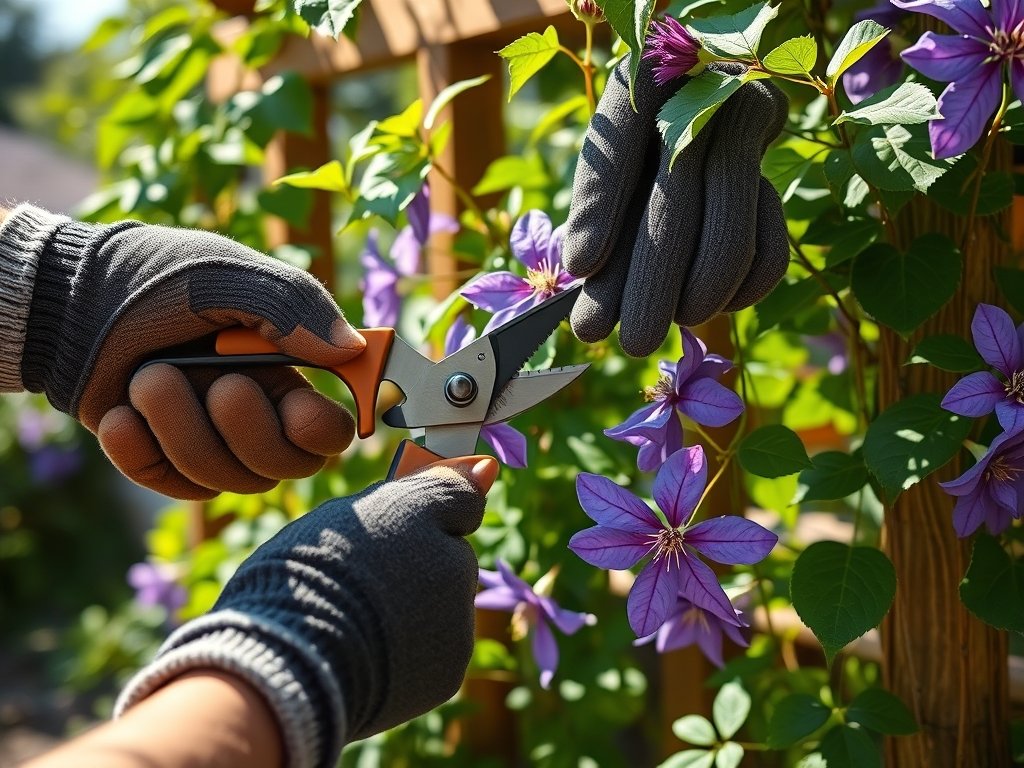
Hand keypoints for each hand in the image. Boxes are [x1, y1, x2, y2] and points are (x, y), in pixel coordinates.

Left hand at [18, 213, 364, 498]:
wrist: (69, 300)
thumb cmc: (155, 277)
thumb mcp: (226, 276)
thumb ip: (292, 308)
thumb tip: (351, 348)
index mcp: (283, 370)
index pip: (330, 428)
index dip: (324, 430)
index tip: (300, 410)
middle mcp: (253, 412)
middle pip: (286, 467)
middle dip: (250, 432)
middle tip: (219, 385)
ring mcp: (206, 439)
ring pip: (224, 480)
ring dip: (182, 428)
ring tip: (147, 379)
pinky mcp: (159, 460)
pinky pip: (169, 485)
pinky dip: (141, 450)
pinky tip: (121, 413)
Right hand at [114, 457, 496, 767]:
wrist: (287, 665)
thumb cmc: (309, 576)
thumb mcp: (356, 512)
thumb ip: (425, 487)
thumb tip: (488, 469)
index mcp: (426, 514)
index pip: (454, 502)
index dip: (417, 516)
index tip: (396, 529)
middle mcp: (459, 567)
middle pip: (446, 559)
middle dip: (415, 566)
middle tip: (359, 581)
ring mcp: (458, 624)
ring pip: (442, 606)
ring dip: (413, 610)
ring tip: (358, 622)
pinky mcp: (449, 674)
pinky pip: (434, 652)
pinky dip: (410, 653)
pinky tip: (369, 654)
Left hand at [565, 58, 789, 356]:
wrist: (705, 93)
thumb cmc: (638, 139)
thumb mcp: (610, 160)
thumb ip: (599, 206)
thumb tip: (582, 273)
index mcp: (641, 78)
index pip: (621, 141)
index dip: (601, 206)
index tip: (581, 266)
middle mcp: (699, 86)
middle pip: (677, 191)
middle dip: (652, 277)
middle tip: (632, 342)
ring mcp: (743, 113)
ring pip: (732, 214)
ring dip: (703, 288)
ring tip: (667, 330)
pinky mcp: (775, 153)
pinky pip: (773, 233)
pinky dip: (747, 285)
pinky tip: (717, 309)